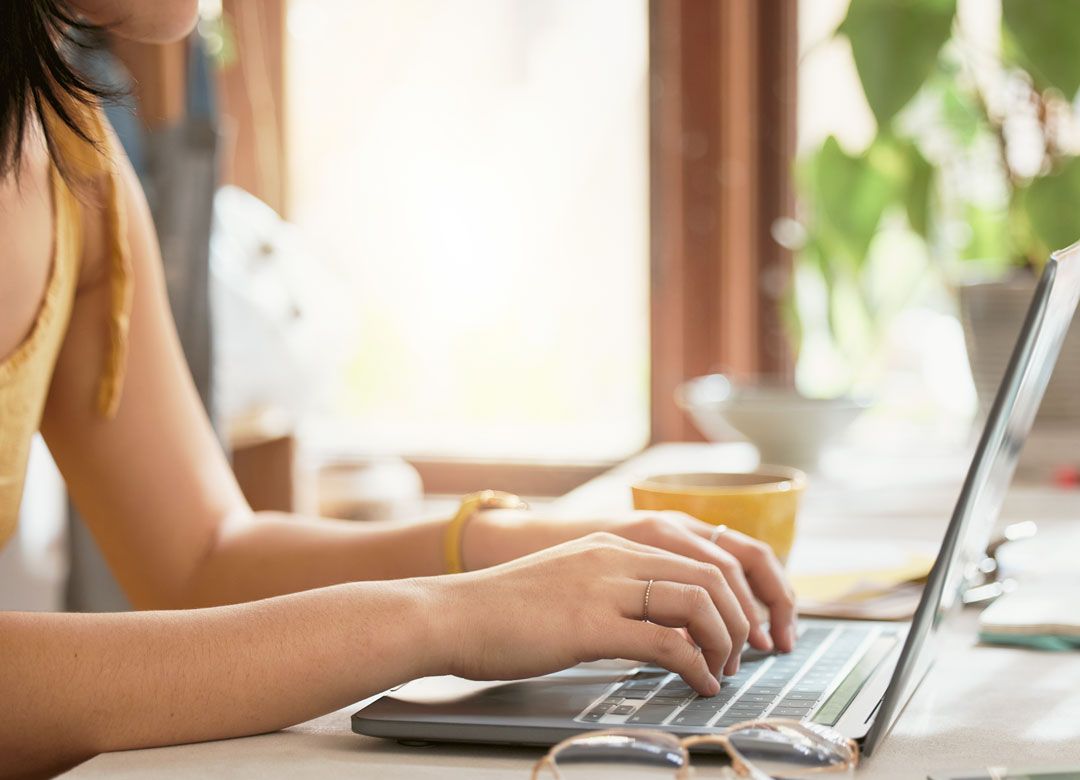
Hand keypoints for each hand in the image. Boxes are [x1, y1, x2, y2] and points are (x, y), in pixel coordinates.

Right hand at [427, 532, 752, 694]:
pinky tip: (698, 683)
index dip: (732, 594)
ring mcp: (603, 587)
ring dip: (724, 640)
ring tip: (722, 670)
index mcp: (613, 544)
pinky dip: (696, 666)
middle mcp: (615, 556)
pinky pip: (666, 641)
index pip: (700, 555)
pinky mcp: (590, 624)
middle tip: (741, 653)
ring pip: (698, 601)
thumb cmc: (502, 611)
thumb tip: (655, 624)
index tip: (738, 627)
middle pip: (711, 574)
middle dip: (740, 617)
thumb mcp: (569, 584)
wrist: (451, 614)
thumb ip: (612, 592)